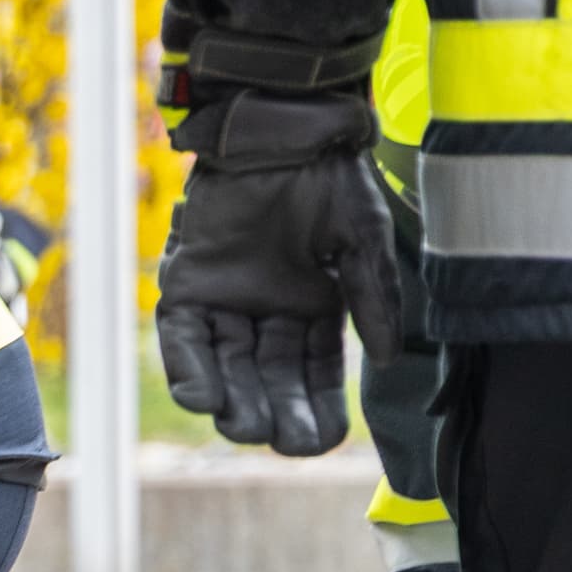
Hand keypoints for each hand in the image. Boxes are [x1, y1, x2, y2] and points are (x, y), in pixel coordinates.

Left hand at [154, 150, 400, 455]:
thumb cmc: (329, 180)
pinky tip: (202, 398)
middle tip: (281, 441)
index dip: (318, 411)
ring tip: (244, 426)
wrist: (282, 129)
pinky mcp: (185, 286)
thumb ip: (374, 297)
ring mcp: (225, 303)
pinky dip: (189, 369)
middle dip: (276, 415)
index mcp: (314, 310)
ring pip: (225, 369)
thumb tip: (390, 356)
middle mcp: (267, 315)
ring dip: (232, 402)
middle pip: (269, 382)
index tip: (321, 443)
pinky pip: (182, 340)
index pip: (315, 377)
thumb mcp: (363, 241)